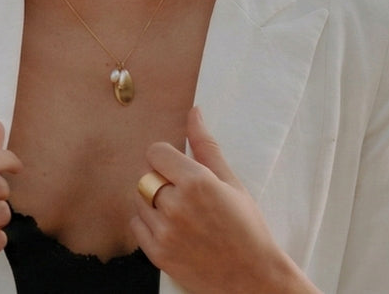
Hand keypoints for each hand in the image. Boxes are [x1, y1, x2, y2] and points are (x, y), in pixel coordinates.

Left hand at [130, 107, 318, 293]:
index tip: (177, 166)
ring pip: (138, 198)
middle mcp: (176, 205)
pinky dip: (147, 222)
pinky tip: (170, 227)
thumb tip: (194, 112)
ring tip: (178, 210)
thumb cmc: (247, 227)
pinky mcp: (158, 254)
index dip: (165, 157)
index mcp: (196, 182)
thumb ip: (207, 146)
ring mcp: (165, 231)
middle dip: (159, 177)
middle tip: (181, 191)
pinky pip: (136, 224)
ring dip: (152, 200)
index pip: (155, 152)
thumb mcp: (231, 182)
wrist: (252, 278)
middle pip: (145, 174)